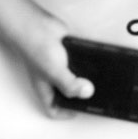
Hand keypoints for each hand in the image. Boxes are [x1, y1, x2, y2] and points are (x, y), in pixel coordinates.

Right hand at [11, 3, 93, 118]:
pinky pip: (80, 64)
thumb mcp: (54, 72)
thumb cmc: (36, 49)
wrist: (36, 25)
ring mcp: (60, 67)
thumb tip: (87, 93)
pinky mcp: (68, 55)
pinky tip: (97, 63)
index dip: (65, 113)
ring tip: (101, 81)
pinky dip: (88, 64)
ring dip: (86, 80)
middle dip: (80, 97)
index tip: (81, 109)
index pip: (53, 109)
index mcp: (46, 89)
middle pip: (67, 96)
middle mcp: (53, 80)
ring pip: (75, 79)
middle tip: (96, 96)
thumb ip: (70, 85)